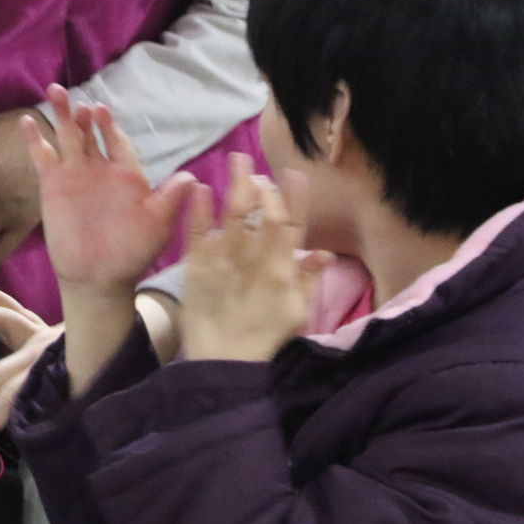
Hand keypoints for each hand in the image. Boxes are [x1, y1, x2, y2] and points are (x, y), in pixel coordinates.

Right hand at [22, 85, 194, 294]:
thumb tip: (192, 177)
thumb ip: (170, 200)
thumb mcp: (157, 226)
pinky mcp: (53, 185)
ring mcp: (75, 175)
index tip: (101, 111)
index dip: (109, 125)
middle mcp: (100, 169)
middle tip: (79, 101)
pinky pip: (43, 156)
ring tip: (56, 91)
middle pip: (90, 132)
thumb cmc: (131, 253)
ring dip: (62, 115)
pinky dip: (35, 139)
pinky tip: (27, 121)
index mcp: (126, 175)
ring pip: (67, 136)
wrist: (98, 277)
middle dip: (84, 115)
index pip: (118, 140)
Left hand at [178, 154, 331, 362]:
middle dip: (261, 187)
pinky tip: (199, 187)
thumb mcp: (296, 313)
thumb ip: (309, 281)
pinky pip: (198, 233)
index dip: (294, 200)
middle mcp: (255, 262)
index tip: (294, 174)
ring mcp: (225, 263)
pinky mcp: (197, 268)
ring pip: (233, 218)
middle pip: (261, 216)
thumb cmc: (264, 337)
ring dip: (235, 187)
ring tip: (235, 160)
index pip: (291, 228)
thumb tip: (325, 253)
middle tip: (255, 164)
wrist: (225, 362)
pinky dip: (199, 210)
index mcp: (282, 271)